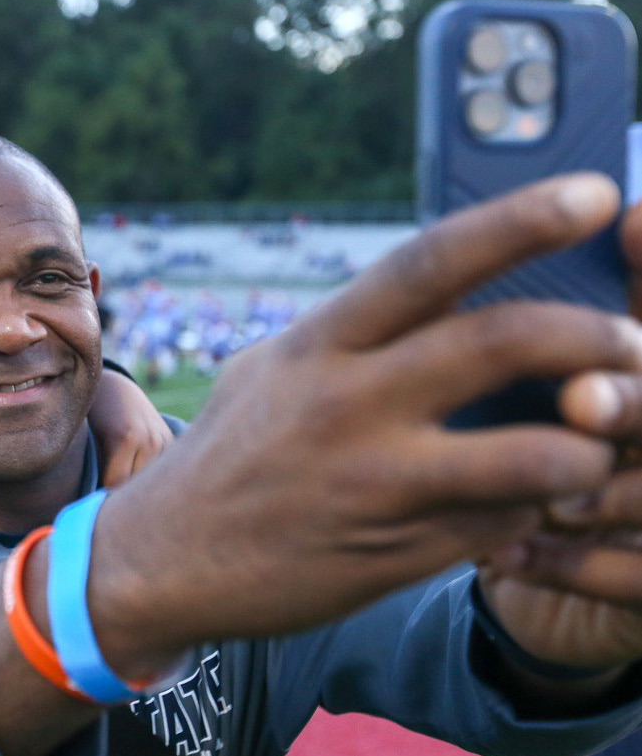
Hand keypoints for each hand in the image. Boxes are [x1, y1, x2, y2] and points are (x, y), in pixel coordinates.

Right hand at [83, 173, 641, 674]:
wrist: (161, 563)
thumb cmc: (227, 457)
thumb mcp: (270, 374)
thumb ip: (351, 336)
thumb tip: (445, 296)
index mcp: (318, 345)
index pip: (431, 262)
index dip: (521, 219)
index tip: (597, 192)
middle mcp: (347, 405)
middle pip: (504, 343)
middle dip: (593, 333)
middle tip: (636, 337)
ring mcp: (374, 485)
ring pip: (534, 453)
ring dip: (593, 442)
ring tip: (604, 437)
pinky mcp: (395, 555)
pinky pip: (503, 526)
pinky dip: (537, 508)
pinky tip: (531, 502)